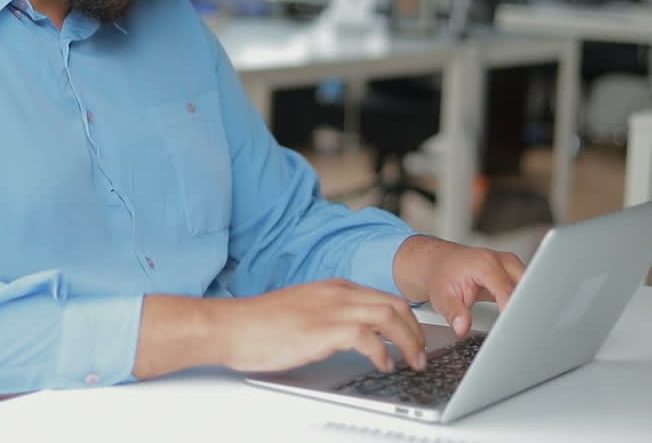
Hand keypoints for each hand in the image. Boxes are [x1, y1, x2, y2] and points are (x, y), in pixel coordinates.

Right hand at [211, 279, 427, 373]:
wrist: (231, 326)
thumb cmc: (259, 324)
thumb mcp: (303, 311)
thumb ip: (328, 315)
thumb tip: (352, 336)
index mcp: (333, 287)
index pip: (383, 297)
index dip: (405, 319)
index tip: (413, 337)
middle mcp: (337, 293)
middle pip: (394, 304)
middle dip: (416, 330)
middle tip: (420, 352)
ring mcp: (331, 309)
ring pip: (389, 316)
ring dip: (408, 342)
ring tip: (412, 361)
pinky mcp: (324, 330)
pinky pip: (368, 338)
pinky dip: (383, 353)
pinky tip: (383, 365)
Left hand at [393, 236, 525, 335]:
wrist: (440, 262)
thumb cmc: (442, 275)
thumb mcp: (442, 297)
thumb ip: (454, 313)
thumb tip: (463, 327)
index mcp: (485, 264)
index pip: (507, 290)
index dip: (511, 311)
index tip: (511, 329)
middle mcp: (502, 261)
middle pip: (525, 288)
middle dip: (524, 309)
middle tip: (519, 331)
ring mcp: (511, 265)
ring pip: (530, 289)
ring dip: (525, 306)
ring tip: (519, 326)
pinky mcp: (514, 272)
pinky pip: (526, 289)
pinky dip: (523, 303)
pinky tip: (519, 318)